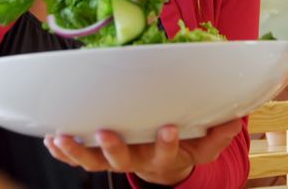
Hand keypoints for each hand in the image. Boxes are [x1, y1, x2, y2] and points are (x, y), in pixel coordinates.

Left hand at [43, 119, 241, 184]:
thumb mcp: (206, 146)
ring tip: (63, 137)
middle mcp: (137, 160)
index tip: (169, 127)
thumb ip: (219, 134)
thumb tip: (236, 118)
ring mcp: (115, 160)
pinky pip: (78, 160)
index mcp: (163, 157)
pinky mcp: (99, 158)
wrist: (164, 168)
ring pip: (94, 162)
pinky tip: (51, 139)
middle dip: (114, 148)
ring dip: (77, 151)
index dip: (167, 143)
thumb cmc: (184, 149)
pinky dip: (62, 152)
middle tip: (106, 133)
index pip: (166, 152)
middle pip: (122, 160)